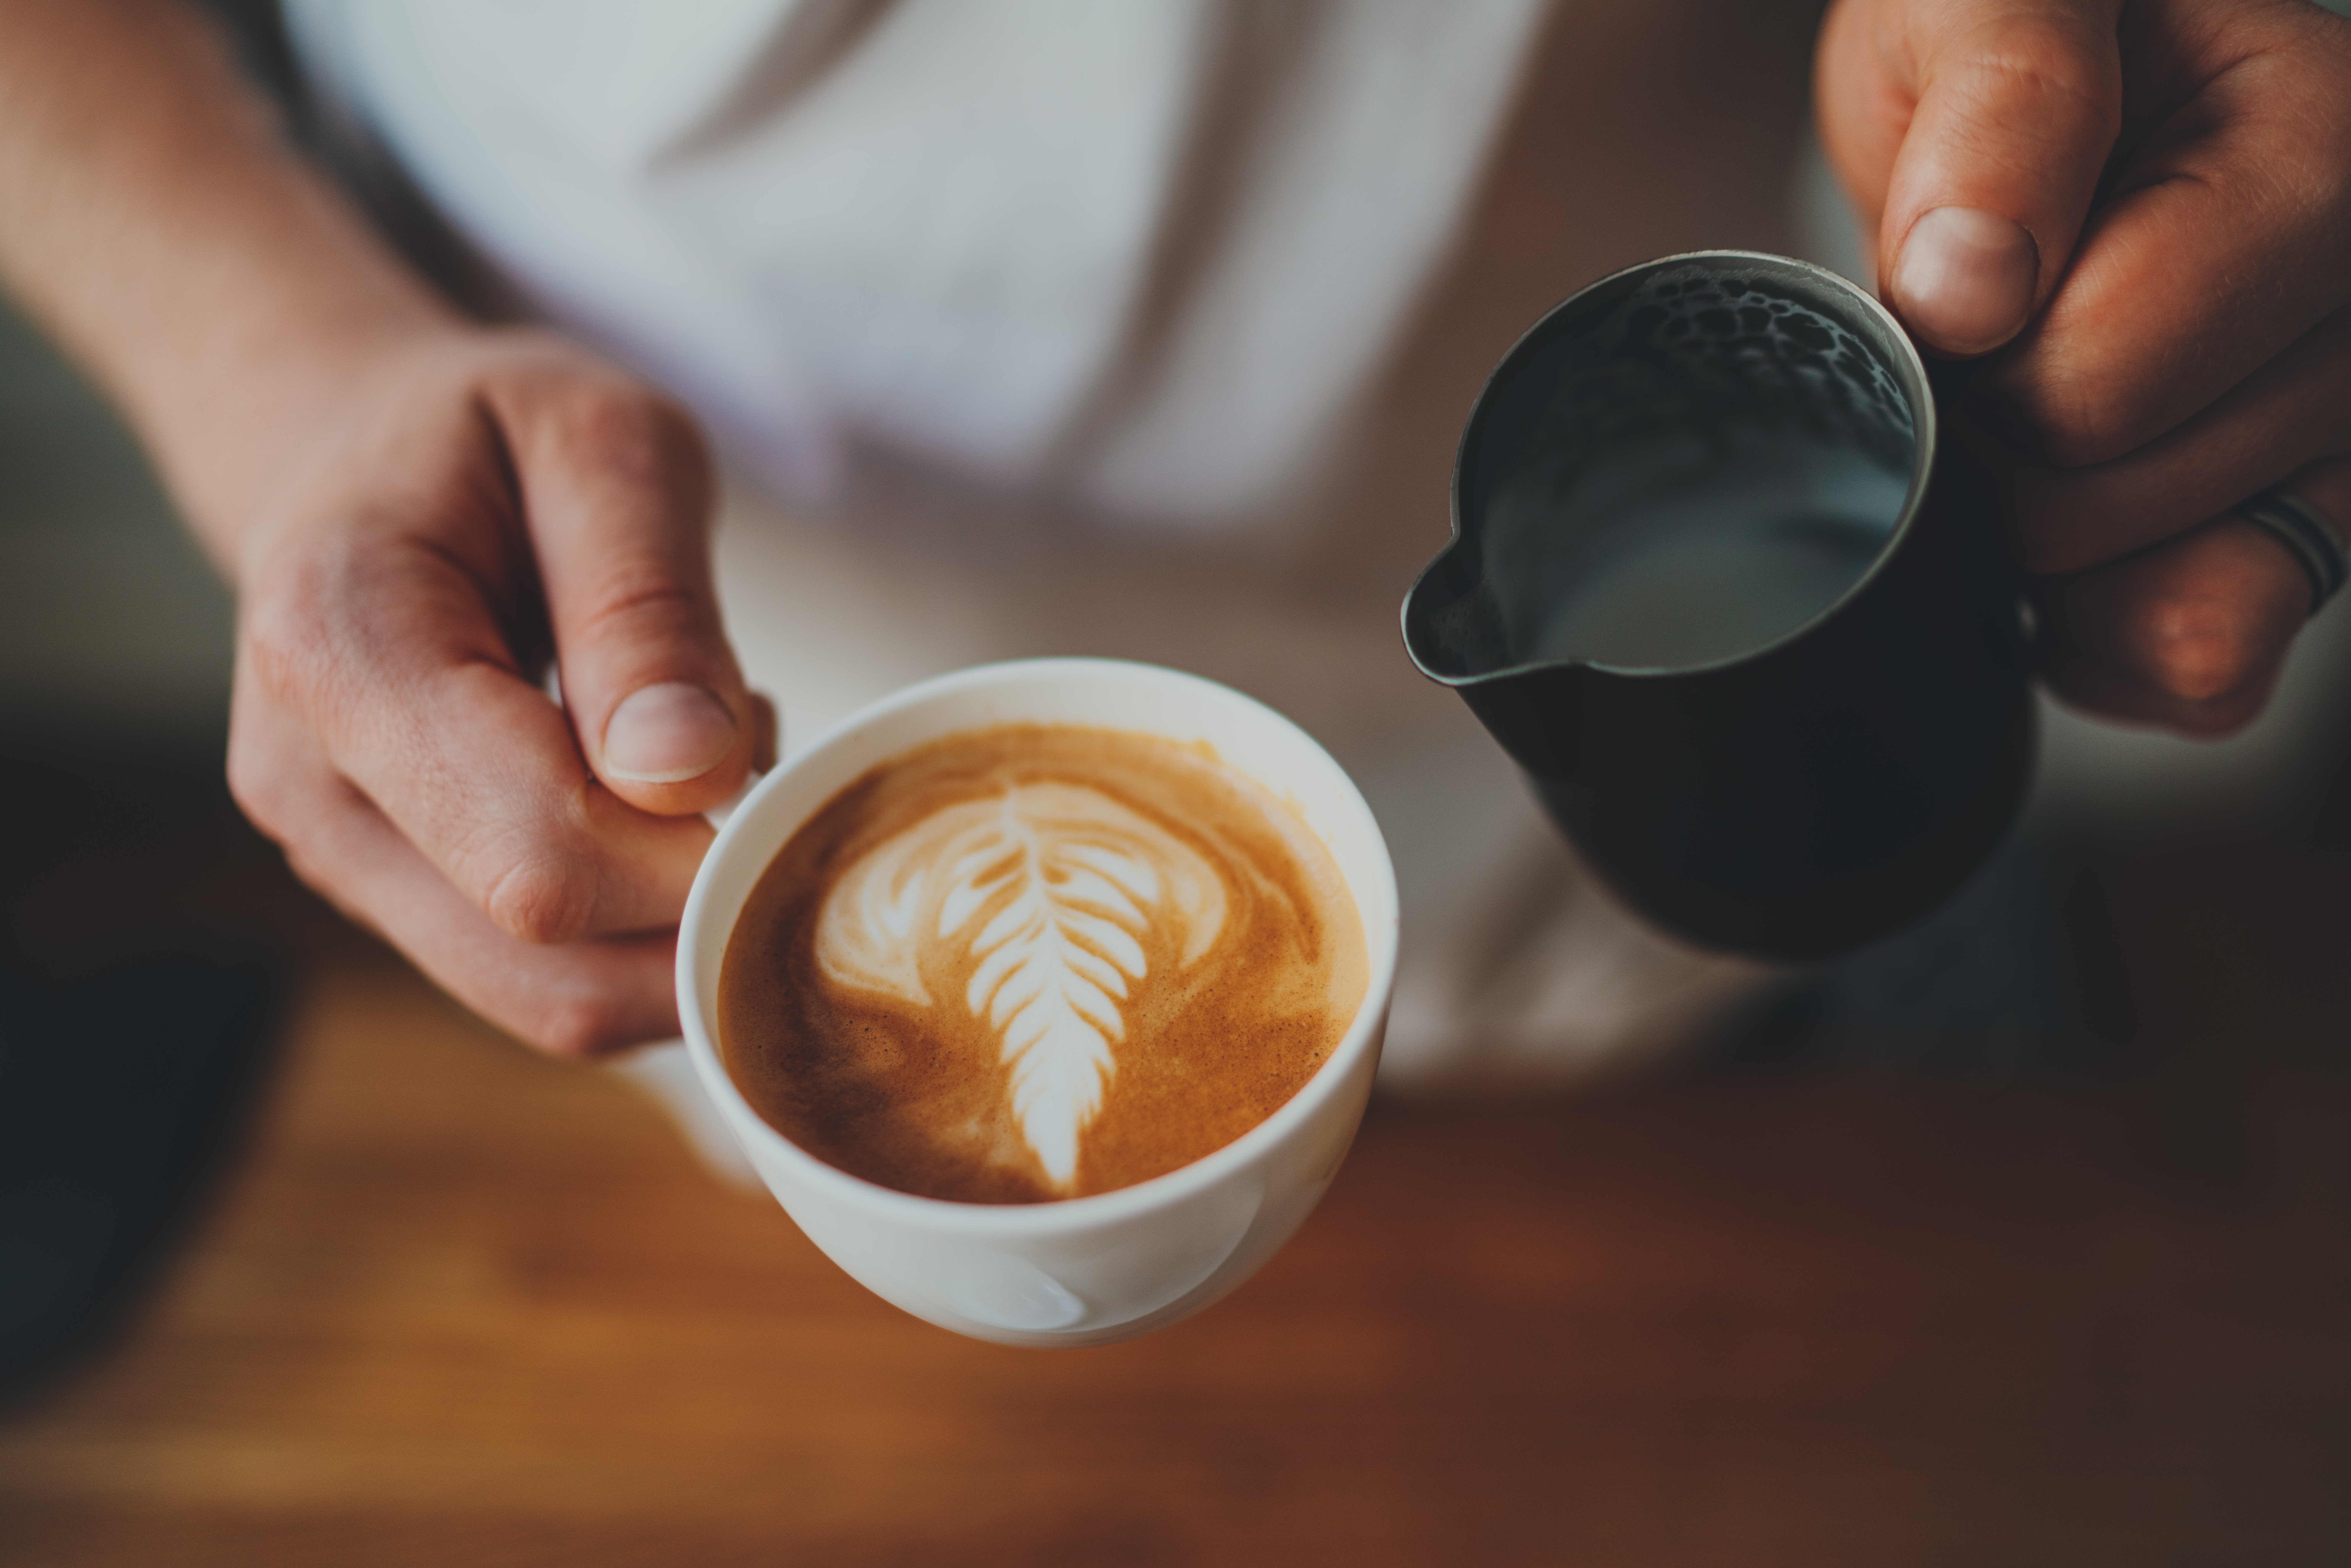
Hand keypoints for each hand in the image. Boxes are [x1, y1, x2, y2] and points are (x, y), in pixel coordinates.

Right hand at [227, 327, 761, 1056]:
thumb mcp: (601, 443)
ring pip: (558, 997)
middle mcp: (309, 789)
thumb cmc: (490, 432)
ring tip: (694, 758)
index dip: (695, 855)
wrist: (364, 450)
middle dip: (703, 899)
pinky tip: (652, 798)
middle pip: (550, 959)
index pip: (543, 857)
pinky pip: (553, 976)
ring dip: (678, 914)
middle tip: (749, 748)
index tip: (773, 758)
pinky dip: (643, 918)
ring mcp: (342, 861)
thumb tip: (690, 778)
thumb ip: (647, 606)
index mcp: (335, 654)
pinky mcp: (395, 899)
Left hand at [1816, 0, 2350, 733]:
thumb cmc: (2006, 42)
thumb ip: (2006, 104)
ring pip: (2159, 599)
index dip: (1968, 356)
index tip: (1955, 276)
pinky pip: (2201, 667)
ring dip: (2042, 533)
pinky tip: (2067, 528)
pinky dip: (2098, 630)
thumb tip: (1975, 285)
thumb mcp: (1984, 1)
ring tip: (2029, 404)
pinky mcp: (2310, 537)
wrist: (2029, 103)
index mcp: (2331, 153)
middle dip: (1994, 441)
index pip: (2088, 380)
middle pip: (2099, 500)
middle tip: (1989, 340)